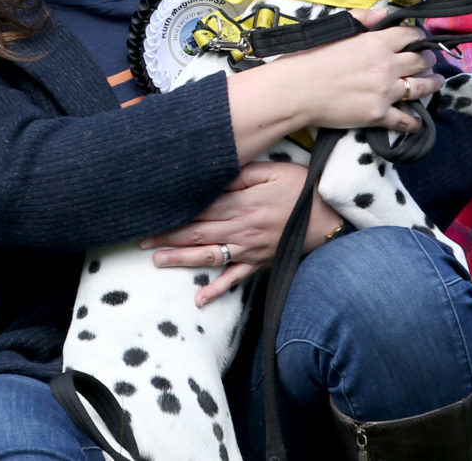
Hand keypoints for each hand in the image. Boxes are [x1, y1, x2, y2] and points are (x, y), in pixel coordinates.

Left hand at [141, 162, 344, 305]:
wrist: (329, 216)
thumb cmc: (301, 188)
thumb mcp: (272, 171)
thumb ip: (242, 174)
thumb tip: (215, 175)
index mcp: (240, 204)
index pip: (200, 209)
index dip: (174, 213)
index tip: (152, 214)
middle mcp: (240, 228)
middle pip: (197, 232)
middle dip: (168, 237)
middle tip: (141, 241)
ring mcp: (249, 249)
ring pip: (209, 255)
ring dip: (182, 260)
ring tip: (157, 261)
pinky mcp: (260, 262)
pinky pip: (236, 278)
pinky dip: (218, 290)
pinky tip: (200, 300)